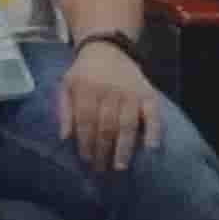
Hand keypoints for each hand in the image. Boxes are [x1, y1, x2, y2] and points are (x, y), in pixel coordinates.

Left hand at [56, 38, 156, 170]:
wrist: (108, 49)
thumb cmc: (84, 73)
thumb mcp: (66, 85)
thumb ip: (65, 111)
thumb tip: (64, 138)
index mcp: (86, 88)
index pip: (86, 120)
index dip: (85, 142)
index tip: (85, 160)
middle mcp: (110, 91)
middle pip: (106, 126)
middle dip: (103, 150)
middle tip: (101, 169)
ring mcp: (131, 93)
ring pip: (127, 125)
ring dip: (124, 148)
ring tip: (120, 166)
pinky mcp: (148, 94)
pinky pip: (153, 115)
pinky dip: (153, 131)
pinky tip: (150, 148)